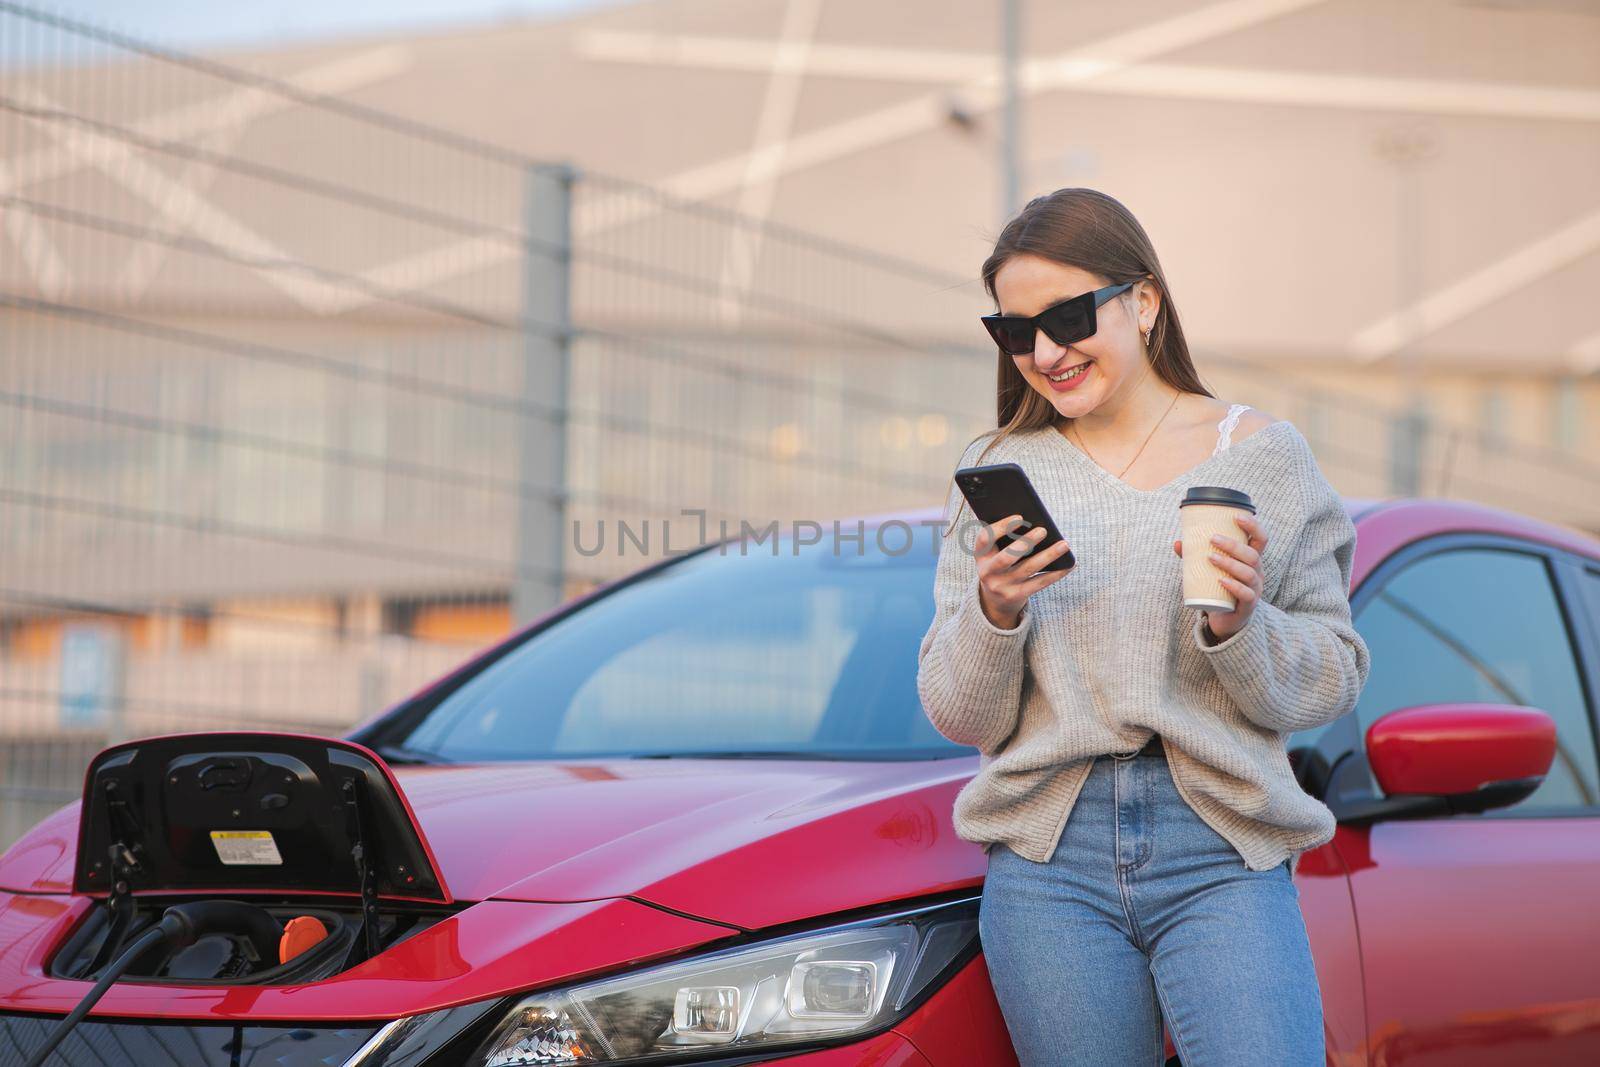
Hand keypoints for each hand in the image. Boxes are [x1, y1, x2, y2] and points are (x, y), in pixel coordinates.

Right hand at [976, 514, 1072, 628]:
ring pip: (1028, 569)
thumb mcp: (993, 554)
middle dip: (1025, 543)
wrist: (994, 600)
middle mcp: (988, 572)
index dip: (1001, 527)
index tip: (1020, 517)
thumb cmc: (1000, 566)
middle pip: (1006, 557)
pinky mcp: (1016, 596)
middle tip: (1043, 530)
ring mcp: (1001, 586)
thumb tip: (1034, 523)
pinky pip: (1039, 583)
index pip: (985, 539)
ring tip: (1063, 544)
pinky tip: (1068, 565)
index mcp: (981, 555)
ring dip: (1048, 556)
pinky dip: (1055, 574)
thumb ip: (1005, 539)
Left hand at [1171, 511, 1266, 641]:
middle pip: (1253, 555)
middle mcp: (1257, 573)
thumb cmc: (1220, 588)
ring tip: (1210, 557)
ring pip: (1249, 573)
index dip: (1253, 526)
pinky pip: (1246, 594)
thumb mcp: (1210, 570)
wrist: (1226, 619)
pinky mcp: (1248, 605)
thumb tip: (1178, 543)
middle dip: (1233, 545)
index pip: (1260, 539)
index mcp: (1251, 560)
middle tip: (1212, 538)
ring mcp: (1255, 589)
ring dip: (1230, 563)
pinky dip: (1234, 586)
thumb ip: (1194, 557)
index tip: (1237, 516)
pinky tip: (1221, 580)